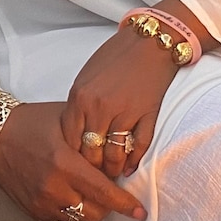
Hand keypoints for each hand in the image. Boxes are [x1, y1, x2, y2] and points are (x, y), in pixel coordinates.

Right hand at [0, 101, 147, 220]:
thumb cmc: (32, 122)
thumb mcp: (67, 121)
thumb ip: (92, 141)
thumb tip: (119, 154)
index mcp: (63, 163)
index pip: (103, 192)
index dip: (125, 204)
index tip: (140, 212)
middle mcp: (52, 187)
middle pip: (95, 213)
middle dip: (108, 205)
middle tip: (110, 189)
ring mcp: (41, 201)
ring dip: (92, 210)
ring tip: (91, 191)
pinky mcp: (32, 210)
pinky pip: (62, 220)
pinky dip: (74, 210)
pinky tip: (73, 193)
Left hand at [63, 19, 176, 179]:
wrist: (150, 41)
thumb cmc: (116, 57)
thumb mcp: (86, 78)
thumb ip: (78, 106)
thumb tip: (75, 135)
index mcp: (80, 98)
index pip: (69, 140)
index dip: (72, 158)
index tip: (75, 167)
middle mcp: (100, 108)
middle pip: (90, 153)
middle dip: (91, 169)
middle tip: (92, 178)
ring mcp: (125, 113)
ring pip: (114, 155)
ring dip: (112, 170)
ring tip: (111, 177)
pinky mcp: (148, 115)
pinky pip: (138, 147)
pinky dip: (133, 161)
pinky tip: (129, 168)